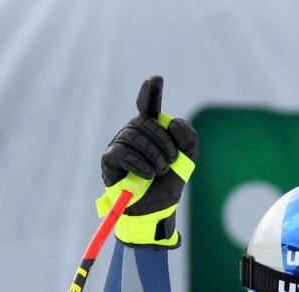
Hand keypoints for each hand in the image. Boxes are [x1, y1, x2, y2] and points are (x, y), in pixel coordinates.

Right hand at [95, 76, 198, 247]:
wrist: (156, 207)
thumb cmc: (168, 181)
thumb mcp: (187, 159)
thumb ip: (189, 138)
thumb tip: (172, 124)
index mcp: (152, 128)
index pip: (149, 105)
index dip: (151, 92)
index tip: (156, 78)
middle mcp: (133, 131)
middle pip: (146, 122)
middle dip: (164, 143)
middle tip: (170, 162)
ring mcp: (119, 143)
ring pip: (135, 136)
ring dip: (154, 156)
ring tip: (159, 171)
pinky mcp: (109, 158)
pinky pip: (124, 153)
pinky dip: (141, 165)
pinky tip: (147, 175)